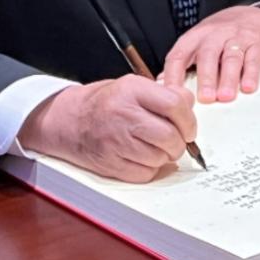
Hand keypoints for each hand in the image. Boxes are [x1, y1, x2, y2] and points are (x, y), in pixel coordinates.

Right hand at [18, 76, 196, 182]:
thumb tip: (190, 106)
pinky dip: (151, 168)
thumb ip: (166, 93)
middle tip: (177, 141)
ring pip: (159, 157)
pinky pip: (145, 173)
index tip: (189, 127)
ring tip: (157, 147)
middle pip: (169, 136)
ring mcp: (114, 141)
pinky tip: (144, 157)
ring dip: (165, 156)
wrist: (69, 120)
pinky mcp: (109, 163)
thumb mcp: (135, 86)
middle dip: (180, 142)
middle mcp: (123, 114)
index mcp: (132, 90)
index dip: (189, 120)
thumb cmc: (108, 103)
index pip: (175, 105)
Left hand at [162, 5, 259, 102]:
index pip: (179, 55)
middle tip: (205, 99)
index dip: (173, 75)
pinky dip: (251, 74)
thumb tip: (162, 87)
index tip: (173, 97)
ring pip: (231, 57)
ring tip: (225, 97)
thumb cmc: (220, 37)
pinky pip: (253, 58)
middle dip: (206, 78)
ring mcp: (237, 38)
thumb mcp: (198, 43)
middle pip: (208, 55)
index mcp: (195, 38)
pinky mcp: (257, 43)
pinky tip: (248, 88)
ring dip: (228, 78)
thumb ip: (182, 63)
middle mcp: (215, 35)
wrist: (252, 16)